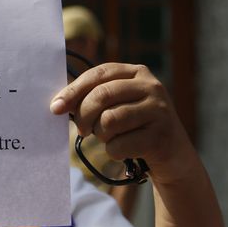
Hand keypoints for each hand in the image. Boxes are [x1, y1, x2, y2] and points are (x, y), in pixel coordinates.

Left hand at [50, 63, 197, 185]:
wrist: (172, 154)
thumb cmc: (133, 126)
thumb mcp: (116, 104)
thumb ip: (92, 98)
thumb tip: (58, 104)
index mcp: (136, 72)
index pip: (97, 74)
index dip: (73, 91)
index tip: (55, 108)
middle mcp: (151, 87)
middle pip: (102, 96)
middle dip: (84, 116)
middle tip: (83, 130)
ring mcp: (159, 111)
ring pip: (109, 121)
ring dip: (102, 135)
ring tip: (111, 137)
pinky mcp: (161, 136)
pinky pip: (119, 145)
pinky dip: (114, 152)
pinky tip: (125, 150)